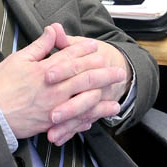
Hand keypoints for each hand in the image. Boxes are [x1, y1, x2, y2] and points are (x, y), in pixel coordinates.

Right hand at [0, 24, 125, 140]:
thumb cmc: (0, 85)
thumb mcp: (18, 59)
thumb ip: (40, 46)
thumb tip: (53, 30)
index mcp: (45, 70)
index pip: (71, 57)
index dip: (85, 50)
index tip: (97, 46)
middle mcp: (53, 88)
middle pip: (84, 77)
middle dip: (103, 73)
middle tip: (118, 71)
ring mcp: (54, 107)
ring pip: (84, 100)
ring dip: (102, 97)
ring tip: (116, 94)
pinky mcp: (50, 123)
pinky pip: (73, 121)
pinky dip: (86, 118)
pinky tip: (96, 117)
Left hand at [43, 24, 132, 144]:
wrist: (119, 70)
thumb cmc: (92, 57)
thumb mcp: (78, 45)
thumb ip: (65, 41)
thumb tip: (54, 28)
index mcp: (90, 62)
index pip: (75, 65)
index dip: (62, 70)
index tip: (47, 76)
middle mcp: (95, 83)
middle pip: (83, 95)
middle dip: (68, 107)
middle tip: (52, 115)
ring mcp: (94, 100)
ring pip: (84, 114)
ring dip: (68, 124)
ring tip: (53, 131)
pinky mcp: (91, 112)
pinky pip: (80, 124)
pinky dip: (69, 132)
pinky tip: (57, 138)